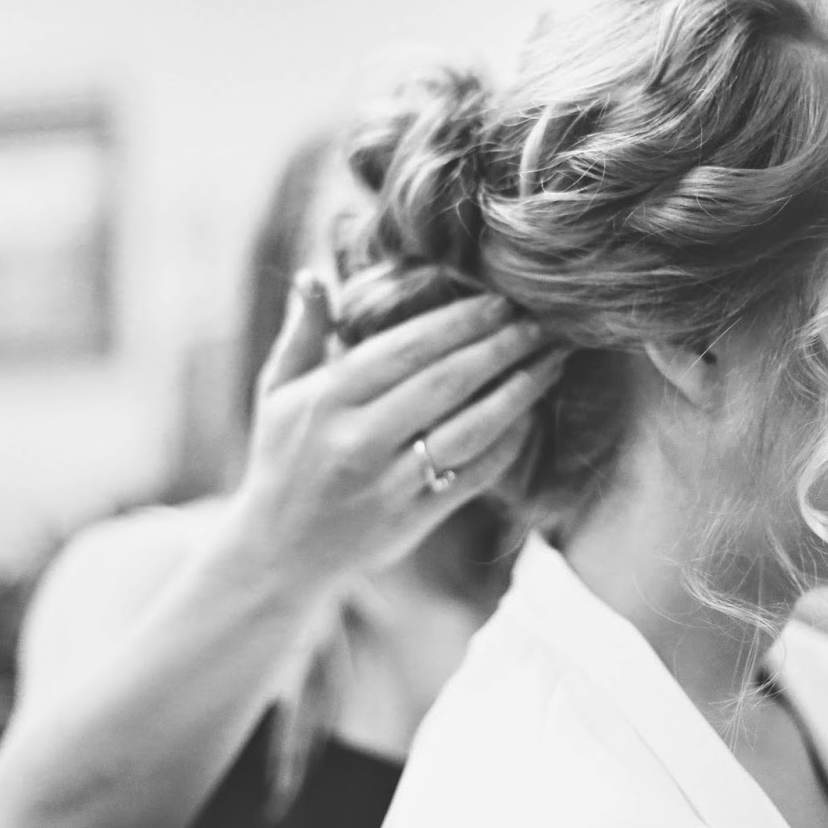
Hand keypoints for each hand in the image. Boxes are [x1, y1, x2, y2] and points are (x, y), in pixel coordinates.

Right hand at [232, 272, 562, 581]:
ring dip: (518, 392)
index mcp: (327, 399)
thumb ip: (302, 332)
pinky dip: (507, 445)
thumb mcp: (276, 391)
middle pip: (446, 382)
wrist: (278, 552)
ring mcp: (389, 483)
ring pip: (468, 430)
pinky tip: (531, 417)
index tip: (501, 300)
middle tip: (542, 323)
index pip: (406, 349)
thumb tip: (314, 276)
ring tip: (551, 363)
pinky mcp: (413, 520)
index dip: (460, 321)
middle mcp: (359, 440)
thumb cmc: (281, 458)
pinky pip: (473, 476)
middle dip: (501, 347)